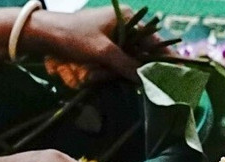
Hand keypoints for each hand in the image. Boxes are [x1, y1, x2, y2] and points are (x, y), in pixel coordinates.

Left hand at [23, 6, 168, 81]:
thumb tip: (146, 78)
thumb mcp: (102, 52)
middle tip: (111, 75)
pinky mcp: (104, 47)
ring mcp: (114, 36)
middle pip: (141, 54)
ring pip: (126, 62)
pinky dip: (106, 72)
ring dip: (114, 73)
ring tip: (96, 73)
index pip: (154, 40)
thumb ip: (126, 65)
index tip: (178, 71)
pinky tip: (94, 74)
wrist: (46, 34)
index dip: (165, 57)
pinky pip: (114, 64)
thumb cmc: (74, 37)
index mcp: (128, 18)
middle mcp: (125, 25)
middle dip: (130, 69)